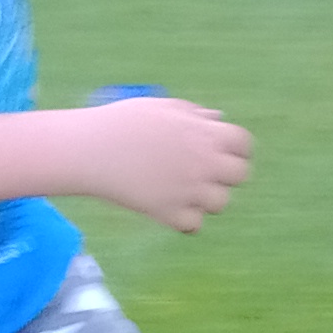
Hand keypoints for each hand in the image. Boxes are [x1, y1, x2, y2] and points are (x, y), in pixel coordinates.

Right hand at [82, 97, 251, 232]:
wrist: (88, 149)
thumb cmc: (122, 122)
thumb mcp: (162, 107)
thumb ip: (194, 114)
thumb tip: (218, 121)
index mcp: (208, 134)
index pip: (244, 145)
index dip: (233, 148)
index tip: (217, 151)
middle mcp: (206, 163)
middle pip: (240, 176)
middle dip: (223, 174)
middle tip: (199, 172)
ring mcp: (190, 191)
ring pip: (220, 203)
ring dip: (204, 198)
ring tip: (179, 189)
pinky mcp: (170, 214)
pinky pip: (193, 225)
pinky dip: (183, 220)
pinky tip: (166, 207)